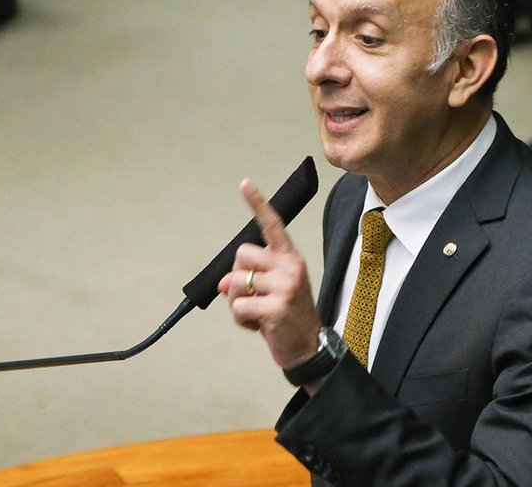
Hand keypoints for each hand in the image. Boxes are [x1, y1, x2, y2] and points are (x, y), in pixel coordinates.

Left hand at [218, 178, 321, 369]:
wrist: (308, 346)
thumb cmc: (286, 316)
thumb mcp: (271, 290)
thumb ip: (248, 279)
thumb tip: (222, 283)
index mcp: (289, 258)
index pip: (272, 225)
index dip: (257, 204)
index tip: (245, 184)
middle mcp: (290, 266)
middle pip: (241, 255)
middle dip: (237, 277)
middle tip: (253, 296)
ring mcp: (285, 286)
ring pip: (235, 283)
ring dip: (237, 302)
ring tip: (258, 313)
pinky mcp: (277, 307)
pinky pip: (238, 306)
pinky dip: (241, 319)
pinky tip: (259, 325)